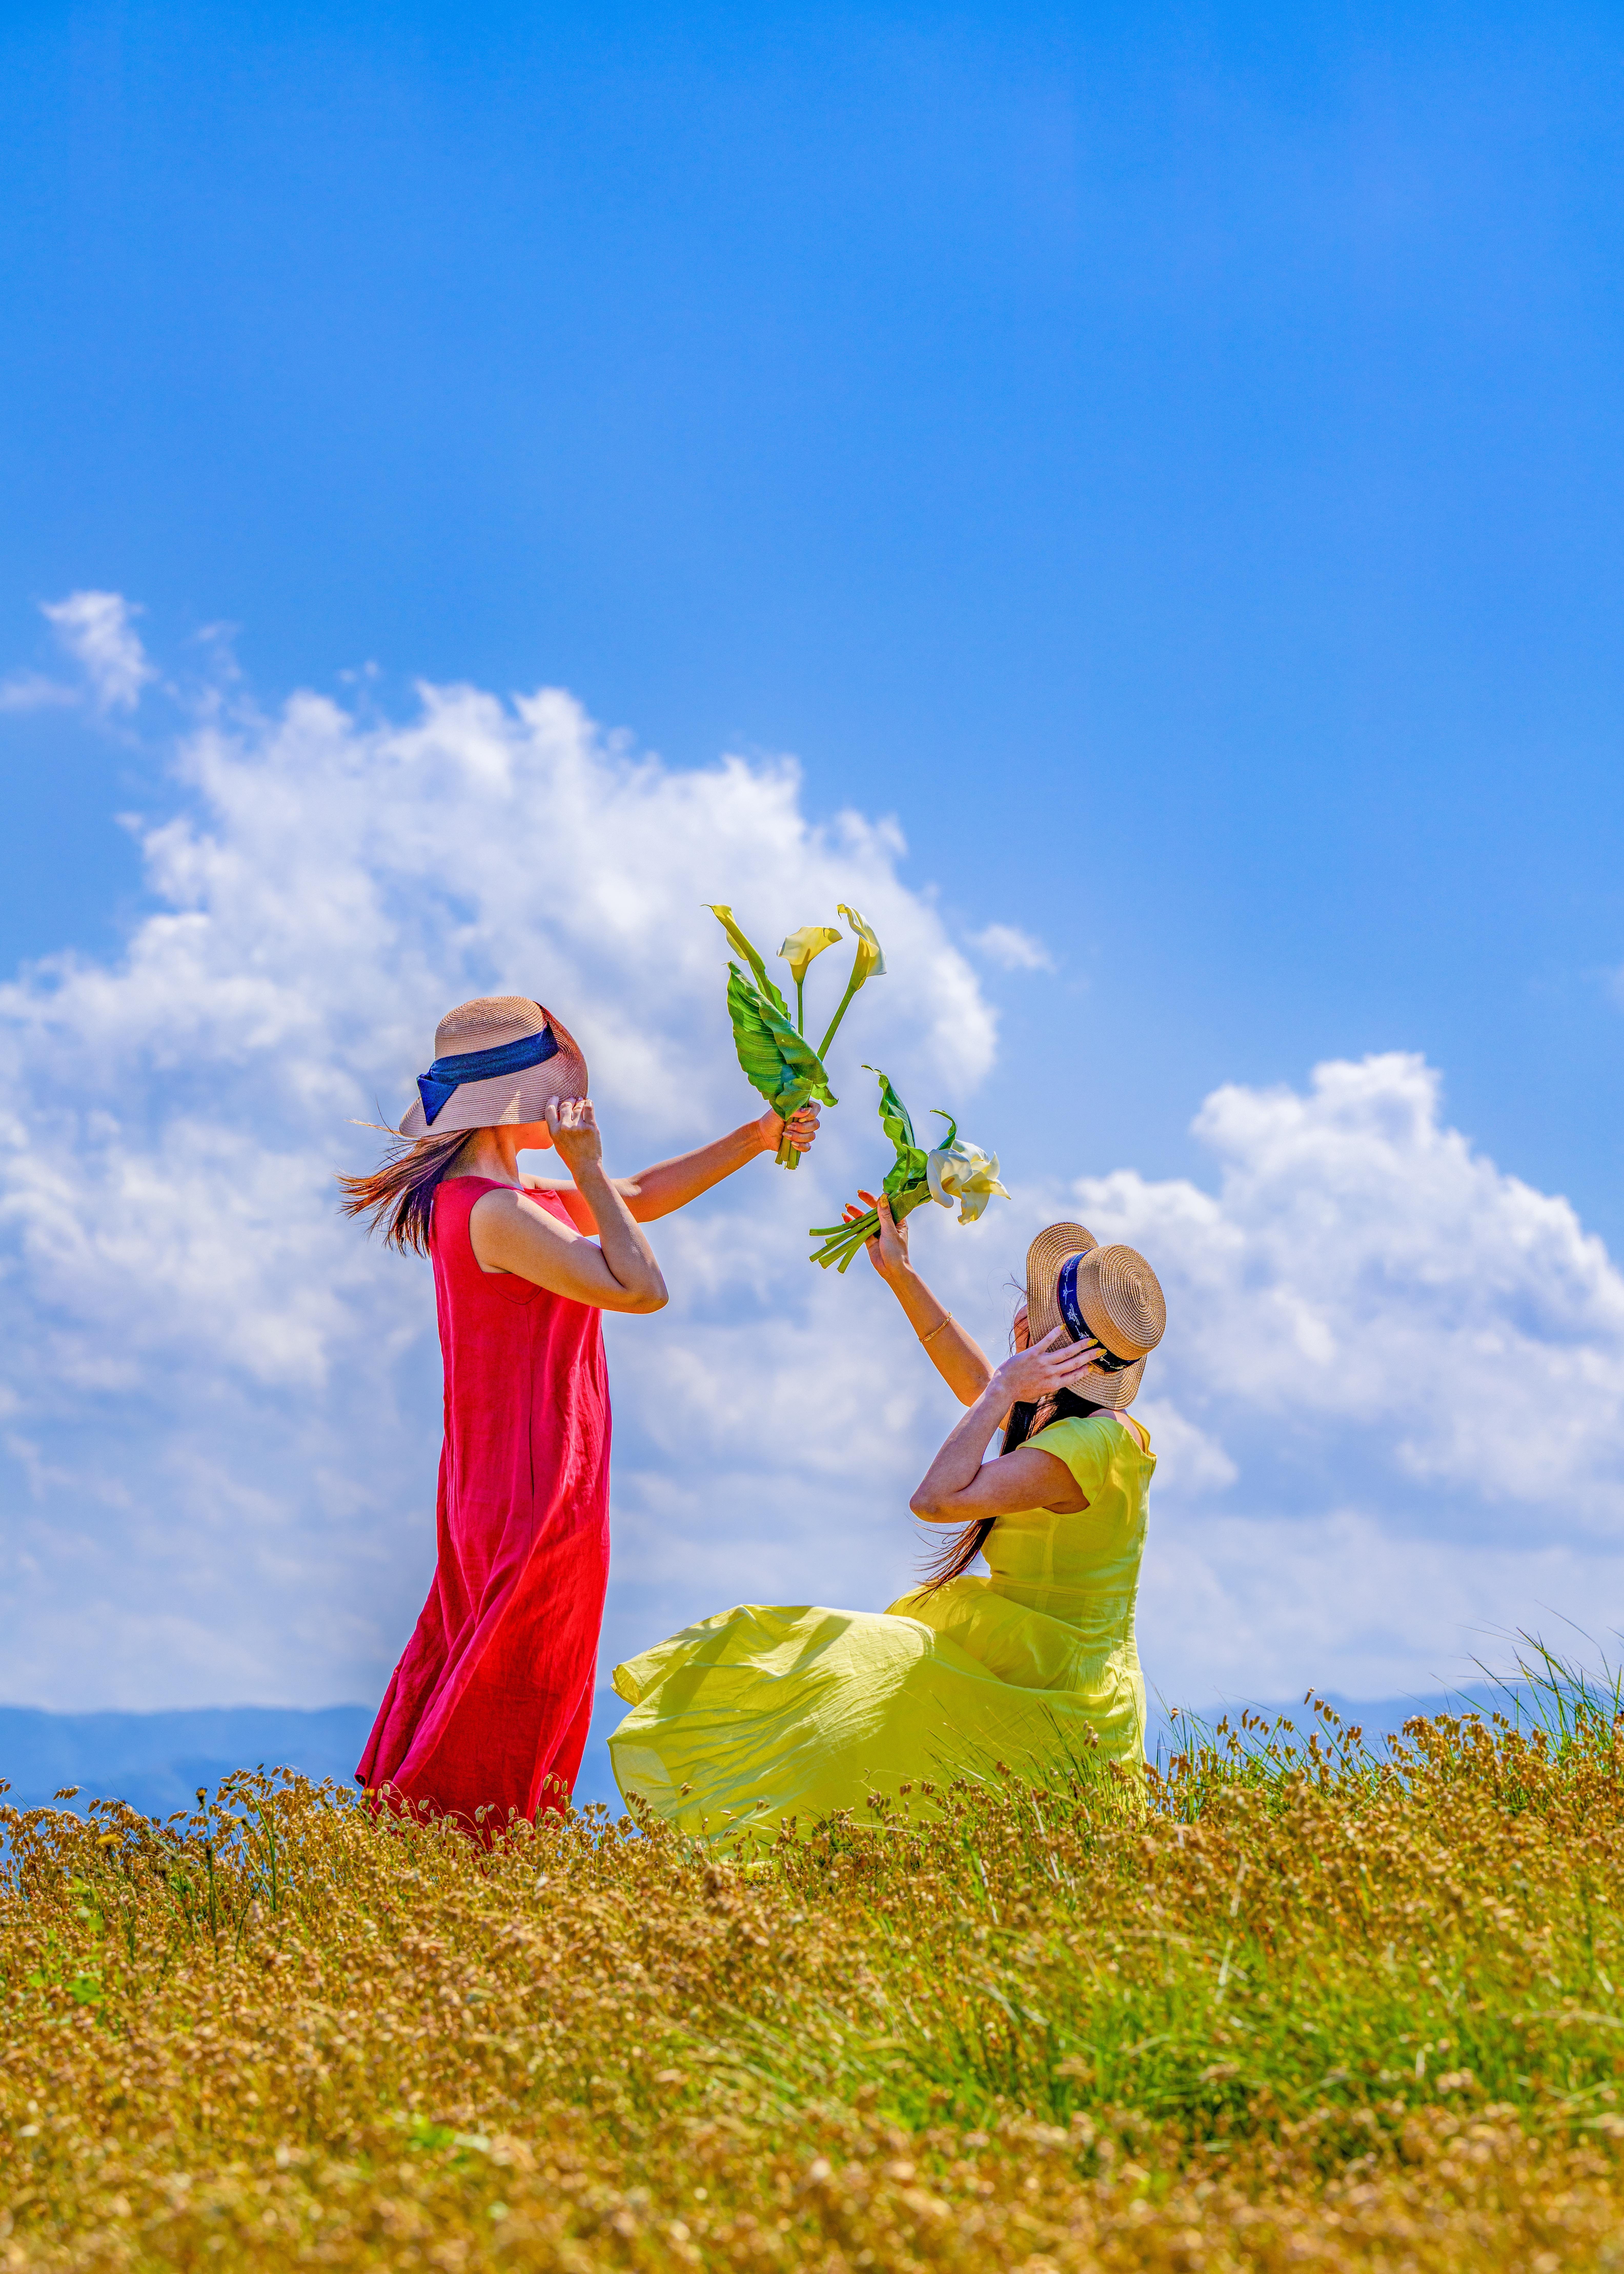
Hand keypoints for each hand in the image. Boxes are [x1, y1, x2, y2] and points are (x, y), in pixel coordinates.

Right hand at [544, 1094, 603, 1176]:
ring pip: (578, 1106)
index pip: (550, 1110)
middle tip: (573, 1099)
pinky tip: (588, 1102)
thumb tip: (561, 1111)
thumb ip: (557, 1127)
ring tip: (581, 1101)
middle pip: (566, 1105)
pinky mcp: (591, 1126)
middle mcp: (565, 1127)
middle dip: (569, 1100)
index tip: (556, 1097)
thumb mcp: (558, 1142)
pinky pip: (589, 1108)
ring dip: (580, 1102)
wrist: (585, 1166)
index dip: (553, 1101)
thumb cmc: (571, 1155)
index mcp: (554, 1131)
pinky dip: (589, 1103)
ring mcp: (578, 1127)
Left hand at [758, 1100, 820, 1154]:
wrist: (763, 1134)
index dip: (812, 1114)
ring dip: (798, 1136)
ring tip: (786, 1134)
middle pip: (816, 1124)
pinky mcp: (801, 1143)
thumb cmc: (771, 1120)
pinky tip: (792, 1144)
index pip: (816, 1109)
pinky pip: (808, 1147)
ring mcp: (804, 1133)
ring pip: (812, 1136)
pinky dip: (800, 1146)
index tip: (800, 1118)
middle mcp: (806, 1121)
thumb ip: (794, 1110)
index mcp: (802, 1110)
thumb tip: (808, 1111)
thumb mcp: (780, 1111)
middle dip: (802, 1127)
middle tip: (789, 1127)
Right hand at [843, 1188, 909, 1278]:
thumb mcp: (890, 1232)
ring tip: (848, 1206)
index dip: (880, 1197)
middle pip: (876, 1210)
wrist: (892, 1271)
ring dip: (858, 1213)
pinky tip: (846, 1218)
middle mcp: (888, 1225)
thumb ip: (884, 1216)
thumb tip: (882, 1198)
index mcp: (898, 1221)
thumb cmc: (896, 1252)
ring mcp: (878, 1233)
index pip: (888, 1205)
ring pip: (867, 1219)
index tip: (874, 1191)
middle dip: (867, 1202)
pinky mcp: (870, 1241)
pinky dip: (854, 1224)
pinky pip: (861, 1230)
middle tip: (858, 1194)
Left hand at [988, 1326, 1106, 1409]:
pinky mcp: (1033, 1354)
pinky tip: (1062, 1327)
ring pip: (1066, 1353)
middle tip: (1100, 1350)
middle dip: (1089, 1356)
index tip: (1093, 1366)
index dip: (1085, 1371)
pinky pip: (1046, 1342)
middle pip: (1075, 1364)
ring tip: (1089, 1339)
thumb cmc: (1019, 1393)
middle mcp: (1051, 1374)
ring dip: (1079, 1346)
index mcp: (1053, 1385)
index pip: (1074, 1377)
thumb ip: (1047, 1390)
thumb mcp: (1037, 1396)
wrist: (1003, 1388)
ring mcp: (1043, 1363)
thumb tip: (1053, 1386)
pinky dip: (1054, 1333)